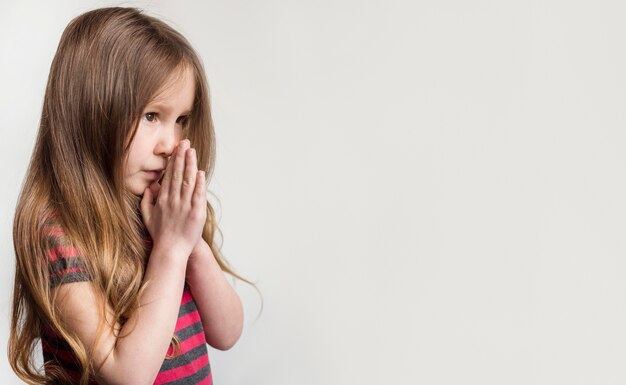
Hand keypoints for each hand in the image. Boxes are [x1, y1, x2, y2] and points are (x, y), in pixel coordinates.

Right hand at [140, 140, 206, 259]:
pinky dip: (200, 183)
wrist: (170, 251)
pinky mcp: (195, 213)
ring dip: (190, 165)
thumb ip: (147, 201)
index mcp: (162, 199)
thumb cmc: (160, 235)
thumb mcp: (148, 217)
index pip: (169, 176)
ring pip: (188, 182)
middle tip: (185, 143)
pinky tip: (200, 172)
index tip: (176, 149)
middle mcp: (173, 200)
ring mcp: (185, 206)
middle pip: (178, 174)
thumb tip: (149, 187)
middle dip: (181, 157)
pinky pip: (198, 195)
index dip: (173, 161)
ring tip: (192, 151)